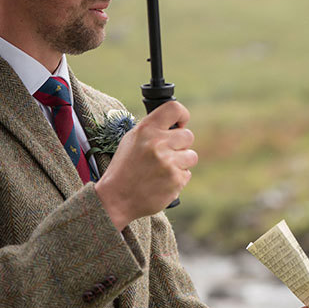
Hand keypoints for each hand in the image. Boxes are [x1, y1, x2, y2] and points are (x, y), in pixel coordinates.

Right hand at [95, 100, 197, 229]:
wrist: (116, 198)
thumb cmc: (124, 168)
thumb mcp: (132, 141)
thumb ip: (153, 130)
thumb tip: (176, 124)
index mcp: (146, 129)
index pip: (174, 109)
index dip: (182, 115)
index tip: (180, 124)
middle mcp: (158, 143)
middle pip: (188, 136)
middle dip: (180, 145)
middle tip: (166, 155)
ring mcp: (168, 162)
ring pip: (191, 156)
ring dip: (181, 162)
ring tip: (162, 169)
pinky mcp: (176, 180)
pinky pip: (187, 173)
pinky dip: (177, 178)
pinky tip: (161, 181)